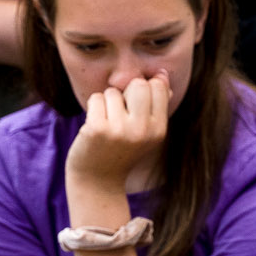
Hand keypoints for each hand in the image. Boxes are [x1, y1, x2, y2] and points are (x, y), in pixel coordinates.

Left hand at [65, 75, 168, 190]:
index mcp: (158, 130)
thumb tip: (162, 74)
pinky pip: (96, 98)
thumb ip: (157, 105)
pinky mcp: (97, 129)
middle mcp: (142, 131)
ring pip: (113, 91)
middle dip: (126, 92)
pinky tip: (94, 124)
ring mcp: (119, 130)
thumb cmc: (121, 151)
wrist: (97, 180)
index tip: (135, 103)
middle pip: (139, 84)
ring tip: (107, 122)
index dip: (145, 88)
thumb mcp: (146, 133)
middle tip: (120, 110)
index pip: (158, 87)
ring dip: (107, 102)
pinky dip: (93, 107)